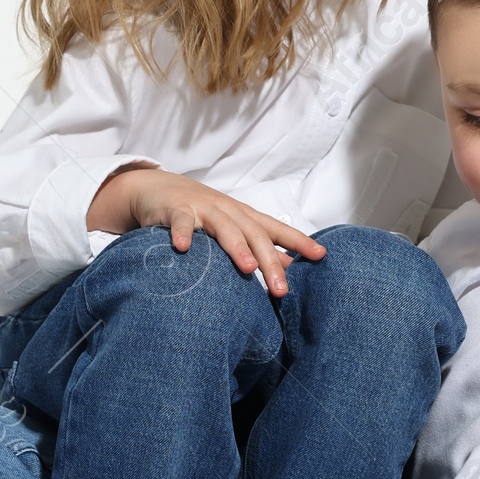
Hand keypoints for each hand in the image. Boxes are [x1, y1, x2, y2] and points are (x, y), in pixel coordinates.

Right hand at [84, 165, 325, 296]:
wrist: (158, 188)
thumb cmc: (202, 213)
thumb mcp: (232, 227)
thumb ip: (259, 245)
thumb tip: (290, 267)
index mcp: (244, 217)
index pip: (276, 229)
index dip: (299, 241)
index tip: (321, 256)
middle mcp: (228, 210)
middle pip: (254, 235)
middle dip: (270, 261)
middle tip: (282, 290)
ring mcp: (202, 208)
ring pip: (224, 227)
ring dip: (236, 247)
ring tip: (248, 268)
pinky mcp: (176, 209)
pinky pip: (180, 222)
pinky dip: (182, 233)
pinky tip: (184, 248)